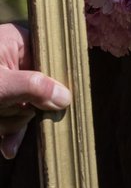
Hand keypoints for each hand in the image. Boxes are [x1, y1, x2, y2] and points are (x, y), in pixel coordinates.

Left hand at [0, 22, 71, 158]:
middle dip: (25, 110)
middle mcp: (14, 57)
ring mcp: (7, 80)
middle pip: (44, 88)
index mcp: (17, 40)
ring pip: (28, 107)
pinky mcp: (0, 99)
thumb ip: (35, 88)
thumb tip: (67, 97)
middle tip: (5, 112)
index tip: (56, 101)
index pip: (54, 57)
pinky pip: (16, 118)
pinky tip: (5, 147)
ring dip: (11, 122)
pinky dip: (9, 133)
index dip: (56, 81)